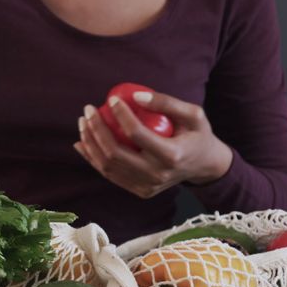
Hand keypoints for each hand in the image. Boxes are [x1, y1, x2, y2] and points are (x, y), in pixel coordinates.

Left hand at [74, 90, 232, 198]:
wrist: (205, 166)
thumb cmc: (198, 135)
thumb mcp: (193, 114)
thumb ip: (166, 102)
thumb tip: (134, 95)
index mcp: (172, 156)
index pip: (137, 134)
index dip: (120, 115)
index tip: (111, 99)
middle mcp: (157, 175)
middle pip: (115, 154)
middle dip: (96, 129)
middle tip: (88, 110)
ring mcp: (147, 187)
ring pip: (108, 167)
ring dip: (90, 144)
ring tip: (83, 122)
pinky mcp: (140, 191)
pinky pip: (111, 175)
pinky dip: (93, 159)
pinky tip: (82, 142)